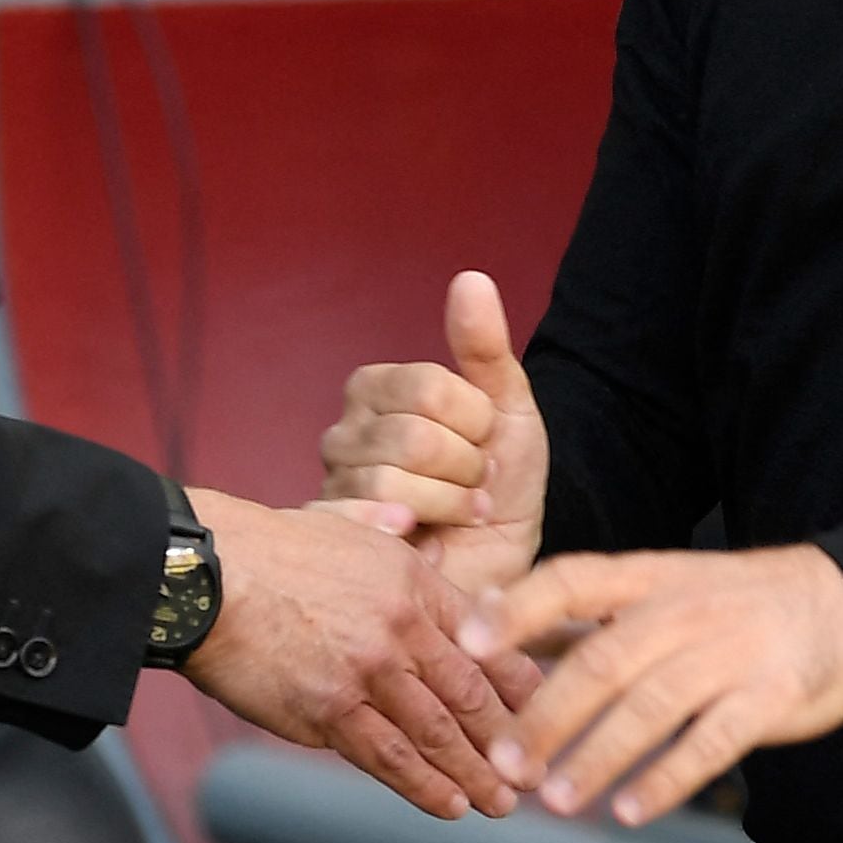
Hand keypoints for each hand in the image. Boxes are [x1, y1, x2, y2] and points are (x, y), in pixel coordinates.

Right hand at [182, 489, 532, 818]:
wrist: (204, 575)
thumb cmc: (262, 546)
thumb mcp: (338, 520)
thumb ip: (382, 525)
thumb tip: (408, 519)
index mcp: (410, 581)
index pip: (484, 638)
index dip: (519, 680)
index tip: (542, 708)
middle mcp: (400, 627)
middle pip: (471, 694)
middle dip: (510, 740)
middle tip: (532, 774)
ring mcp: (368, 672)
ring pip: (438, 734)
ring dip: (475, 775)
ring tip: (499, 804)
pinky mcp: (328, 711)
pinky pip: (388, 757)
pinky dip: (424, 785)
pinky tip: (449, 805)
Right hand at [322, 270, 548, 600]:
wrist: (502, 563)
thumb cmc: (501, 485)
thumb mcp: (507, 409)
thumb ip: (485, 348)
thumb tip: (472, 279)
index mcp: (377, 390)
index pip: (428, 388)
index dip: (476, 422)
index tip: (486, 443)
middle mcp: (344, 432)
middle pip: (413, 438)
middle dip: (466, 470)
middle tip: (474, 487)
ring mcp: (335, 486)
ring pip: (391, 486)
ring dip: (448, 507)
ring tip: (457, 516)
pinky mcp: (336, 539)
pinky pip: (368, 526)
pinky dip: (414, 535)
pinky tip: (427, 541)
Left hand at [462, 545, 842, 826]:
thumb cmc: (731, 603)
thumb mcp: (660, 586)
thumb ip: (584, 611)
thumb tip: (491, 622)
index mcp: (648, 577)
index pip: (572, 579)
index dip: (517, 607)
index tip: (468, 642)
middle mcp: (684, 610)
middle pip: (604, 659)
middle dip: (548, 714)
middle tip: (505, 762)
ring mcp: (731, 653)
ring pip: (652, 706)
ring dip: (599, 757)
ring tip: (556, 800)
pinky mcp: (770, 697)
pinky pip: (713, 742)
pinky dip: (668, 779)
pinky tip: (629, 812)